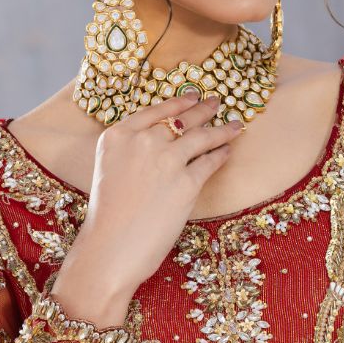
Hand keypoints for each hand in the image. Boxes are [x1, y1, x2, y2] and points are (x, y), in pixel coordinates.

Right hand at [67, 92, 244, 298]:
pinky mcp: (187, 182)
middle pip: (181, 120)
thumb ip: (131, 151)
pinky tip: (227, 152)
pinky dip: (221, 155)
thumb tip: (162, 142)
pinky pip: (210, 162)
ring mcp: (167, 160)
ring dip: (222, 129)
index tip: (192, 96)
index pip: (155, 111)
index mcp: (118, 136)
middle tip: (216, 102)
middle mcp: (143, 141)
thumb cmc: (108, 216)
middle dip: (203, 109)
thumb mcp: (110, 169)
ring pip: (202, 137)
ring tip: (235, 126)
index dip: (178, 103)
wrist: (111, 246)